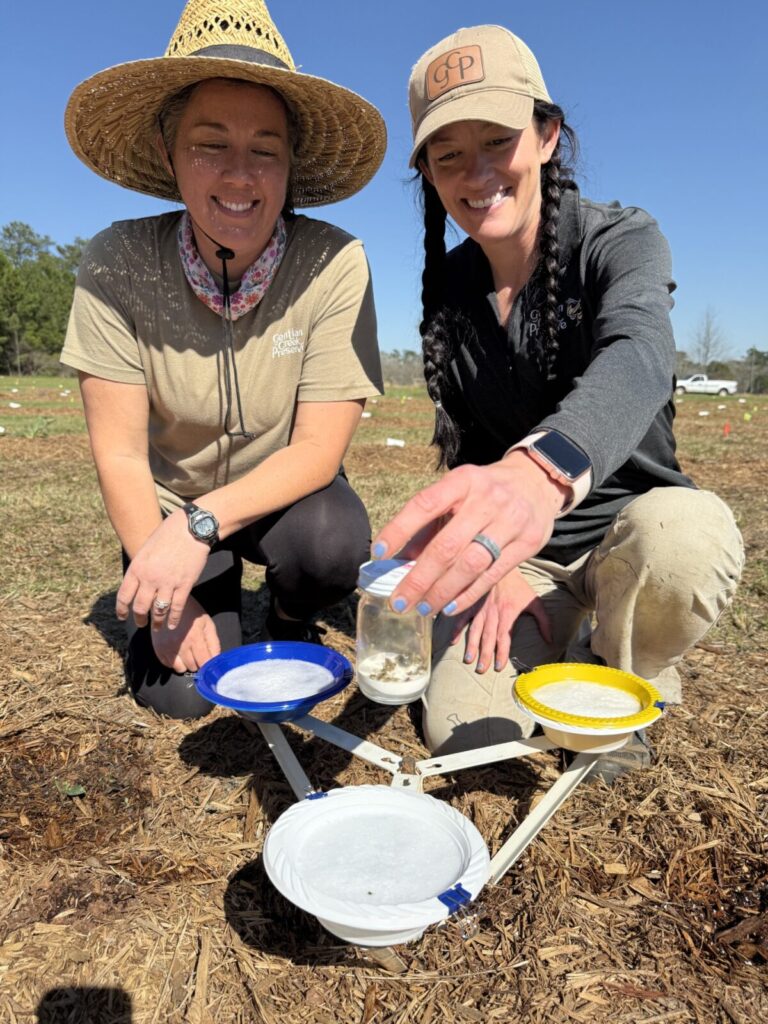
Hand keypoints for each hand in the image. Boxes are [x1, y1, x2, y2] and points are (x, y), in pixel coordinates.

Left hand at [116, 509, 209, 629]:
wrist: (190, 529)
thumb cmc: (167, 535)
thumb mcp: (146, 549)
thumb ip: (140, 567)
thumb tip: (137, 583)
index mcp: (137, 568)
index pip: (124, 596)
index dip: (122, 609)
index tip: (122, 616)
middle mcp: (150, 578)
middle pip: (140, 607)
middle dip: (139, 619)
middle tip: (141, 623)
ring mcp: (168, 583)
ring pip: (158, 610)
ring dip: (157, 622)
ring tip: (157, 627)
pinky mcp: (185, 585)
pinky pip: (177, 607)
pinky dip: (173, 619)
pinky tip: (171, 625)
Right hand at [151, 595, 220, 672]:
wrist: (169, 603)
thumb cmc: (191, 613)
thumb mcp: (207, 623)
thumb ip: (213, 643)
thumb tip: (215, 660)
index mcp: (195, 637)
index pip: (204, 662)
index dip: (209, 666)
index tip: (210, 664)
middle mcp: (181, 645)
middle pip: (192, 667)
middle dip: (197, 662)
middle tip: (197, 653)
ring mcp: (168, 648)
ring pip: (180, 669)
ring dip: (185, 664)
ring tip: (187, 653)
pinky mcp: (158, 648)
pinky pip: (168, 665)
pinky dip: (174, 662)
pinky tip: (177, 652)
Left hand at [371, 454, 566, 616]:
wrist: (537, 481)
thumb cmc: (485, 491)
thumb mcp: (457, 494)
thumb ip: (430, 524)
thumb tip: (397, 559)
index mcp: (462, 481)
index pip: (425, 504)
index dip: (399, 529)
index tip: (378, 553)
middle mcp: (487, 500)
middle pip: (448, 545)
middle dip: (419, 578)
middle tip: (399, 601)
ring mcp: (510, 521)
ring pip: (470, 564)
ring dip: (442, 591)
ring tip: (423, 607)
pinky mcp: (527, 544)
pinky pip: (492, 576)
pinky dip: (467, 595)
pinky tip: (449, 606)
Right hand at [450, 568, 551, 672]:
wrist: (501, 563)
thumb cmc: (519, 585)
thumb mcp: (534, 601)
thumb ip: (544, 621)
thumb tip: (550, 640)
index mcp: (508, 613)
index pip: (504, 637)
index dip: (501, 653)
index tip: (499, 667)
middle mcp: (492, 613)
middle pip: (488, 637)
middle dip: (484, 655)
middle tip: (481, 670)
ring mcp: (479, 608)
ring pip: (474, 630)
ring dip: (471, 645)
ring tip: (468, 660)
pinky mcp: (470, 603)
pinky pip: (462, 617)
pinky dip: (457, 629)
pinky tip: (453, 642)